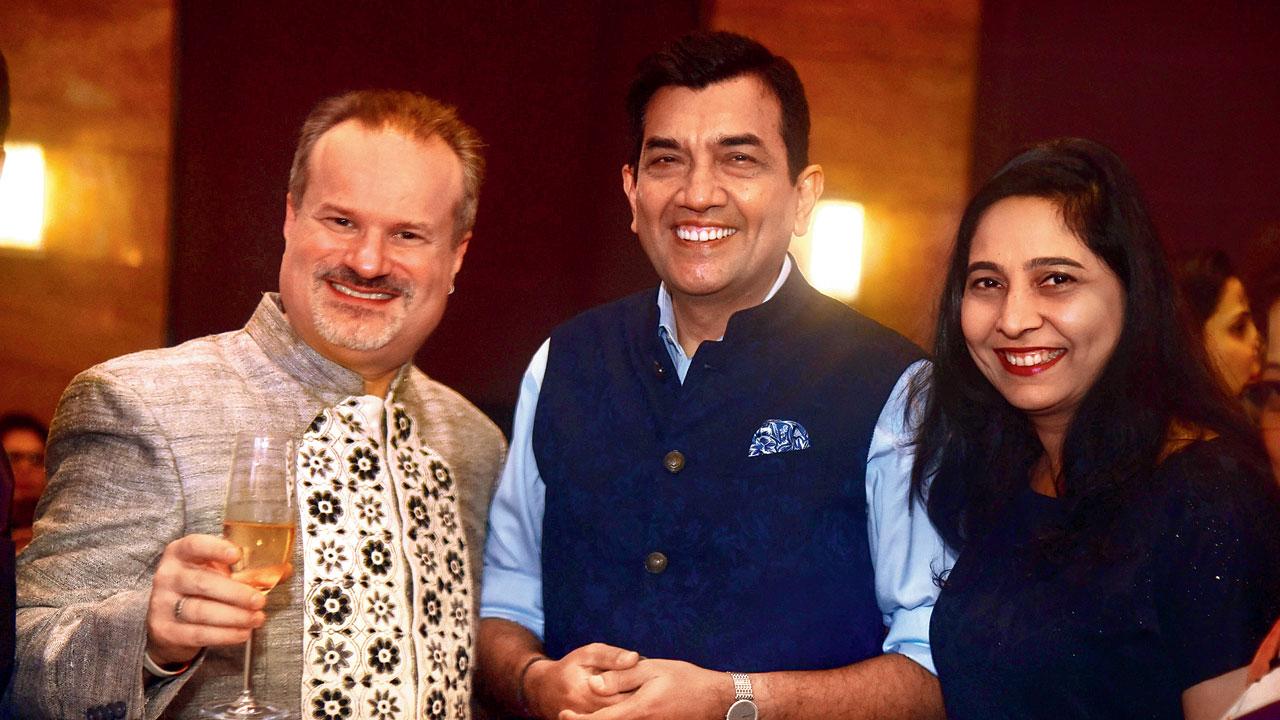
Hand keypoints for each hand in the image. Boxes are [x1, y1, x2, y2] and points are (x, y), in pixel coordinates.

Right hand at [145, 533, 271, 665]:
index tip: (236, 555)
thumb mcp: (217, 571)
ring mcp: (162, 604)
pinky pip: (198, 633)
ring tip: (257, 619)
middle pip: (202, 583)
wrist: (167, 620)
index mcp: (180, 554)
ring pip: (201, 611)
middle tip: (259, 600)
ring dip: (234, 616)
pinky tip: (242, 632)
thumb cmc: (200, 588)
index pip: (193, 545)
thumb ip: (248, 569)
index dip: (214, 549)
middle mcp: (167, 576)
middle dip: (235, 593)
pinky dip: (224, 635)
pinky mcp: (165, 630)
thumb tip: (284, 570)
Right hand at [524, 642, 640, 717]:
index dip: (640, 686)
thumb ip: (612, 656)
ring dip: (632, 707)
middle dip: (639, 698)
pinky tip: (628, 703)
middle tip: (648, 687)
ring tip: (637, 694)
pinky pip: (613, 719)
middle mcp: (587, 712)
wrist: (544, 691)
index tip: (650, 678)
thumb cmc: (570, 668)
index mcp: (588, 691)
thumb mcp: (588, 654)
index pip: (624, 694)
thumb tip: (635, 658)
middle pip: (625, 710)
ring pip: (621, 716)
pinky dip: (623, 712)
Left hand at [560, 658, 732, 719]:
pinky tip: (615, 710)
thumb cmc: (686, 680)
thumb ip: (622, 677)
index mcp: (638, 710)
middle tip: (569, 716)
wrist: (716, 700)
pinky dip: (619, 719)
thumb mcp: (653, 670)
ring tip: (588, 713)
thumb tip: (593, 684)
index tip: (563, 715)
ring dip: (603, 719)